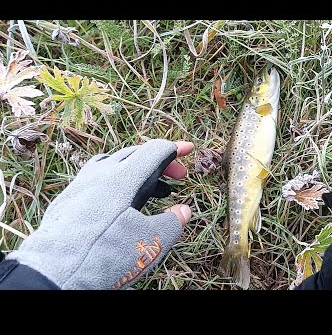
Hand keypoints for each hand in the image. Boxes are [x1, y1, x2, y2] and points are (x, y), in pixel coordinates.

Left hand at [6, 139, 193, 288]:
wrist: (56, 270)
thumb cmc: (107, 252)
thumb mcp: (150, 241)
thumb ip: (172, 222)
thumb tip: (184, 211)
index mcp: (123, 178)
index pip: (154, 152)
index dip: (175, 149)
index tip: (189, 149)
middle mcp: (101, 174)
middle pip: (135, 155)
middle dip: (160, 162)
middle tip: (178, 177)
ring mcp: (82, 183)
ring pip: (115, 164)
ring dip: (139, 171)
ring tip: (155, 190)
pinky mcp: (70, 197)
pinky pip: (98, 176)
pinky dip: (118, 179)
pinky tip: (121, 198)